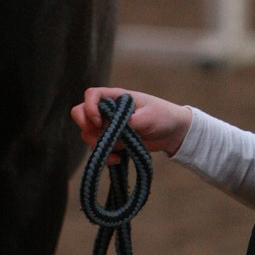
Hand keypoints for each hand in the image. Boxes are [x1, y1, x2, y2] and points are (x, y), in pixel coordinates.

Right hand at [71, 87, 192, 160]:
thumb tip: (115, 129)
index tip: (100, 122)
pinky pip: (99, 148)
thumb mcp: (149, 117)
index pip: (92, 95)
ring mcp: (110, 126)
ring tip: (116, 153)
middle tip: (102, 136)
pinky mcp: (114, 140)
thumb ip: (131, 121)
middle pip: (82, 114)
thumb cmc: (163, 116)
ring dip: (98, 145)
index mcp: (117, 97)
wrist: (173, 132)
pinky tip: (117, 159)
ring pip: (88, 134)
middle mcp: (110, 110)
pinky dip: (105, 155)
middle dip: (87, 128)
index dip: (90, 108)